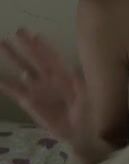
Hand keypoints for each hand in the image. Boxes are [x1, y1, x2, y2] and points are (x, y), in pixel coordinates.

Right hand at [0, 29, 89, 145]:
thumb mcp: (86, 97)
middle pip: (36, 59)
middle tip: (18, 31)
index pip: (52, 58)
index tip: (36, 35)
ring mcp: (37, 89)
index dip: (45, 47)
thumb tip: (74, 68)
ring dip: (13, 57)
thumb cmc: (86, 113)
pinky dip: (5, 84)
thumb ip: (79, 83)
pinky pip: (14, 90)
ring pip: (22, 69)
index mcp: (64, 76)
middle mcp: (49, 79)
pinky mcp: (28, 101)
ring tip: (2, 43)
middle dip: (27, 45)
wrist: (79, 132)